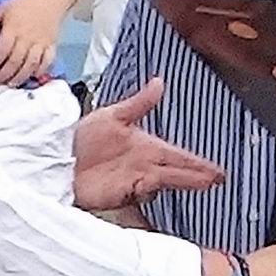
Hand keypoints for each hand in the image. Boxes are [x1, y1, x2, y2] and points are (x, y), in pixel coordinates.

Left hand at [0, 0, 68, 85]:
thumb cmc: (24, 4)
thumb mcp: (2, 8)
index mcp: (13, 28)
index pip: (2, 50)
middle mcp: (27, 38)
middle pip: (15, 61)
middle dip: (4, 74)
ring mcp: (40, 43)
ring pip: (30, 65)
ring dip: (19, 77)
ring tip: (11, 84)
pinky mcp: (51, 46)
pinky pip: (47, 61)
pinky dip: (40, 71)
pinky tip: (32, 76)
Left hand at [72, 78, 224, 208]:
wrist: (55, 158)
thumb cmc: (80, 137)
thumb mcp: (111, 115)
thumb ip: (138, 103)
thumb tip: (159, 82)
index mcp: (145, 146)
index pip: (178, 154)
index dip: (198, 162)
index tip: (217, 169)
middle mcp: (144, 164)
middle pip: (178, 170)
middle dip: (199, 174)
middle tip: (220, 179)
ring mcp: (134, 180)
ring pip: (167, 181)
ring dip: (186, 182)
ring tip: (206, 184)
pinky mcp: (121, 193)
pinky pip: (145, 193)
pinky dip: (158, 191)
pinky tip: (168, 191)